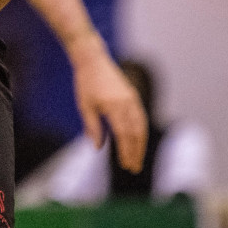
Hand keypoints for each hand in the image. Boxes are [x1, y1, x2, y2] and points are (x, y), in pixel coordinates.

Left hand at [72, 50, 147, 172]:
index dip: (126, 151)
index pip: (124, 135)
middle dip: (136, 152)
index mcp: (114, 106)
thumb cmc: (85, 83)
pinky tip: (138, 141)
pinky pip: (141, 117)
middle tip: (134, 167)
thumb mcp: (85, 106)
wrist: (93, 60)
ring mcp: (132, 98)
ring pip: (142, 126)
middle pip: (136, 133)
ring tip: (137, 158)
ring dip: (141, 144)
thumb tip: (98, 147)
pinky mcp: (133, 96)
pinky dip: (141, 131)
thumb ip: (93, 127)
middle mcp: (127, 103)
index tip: (126, 165)